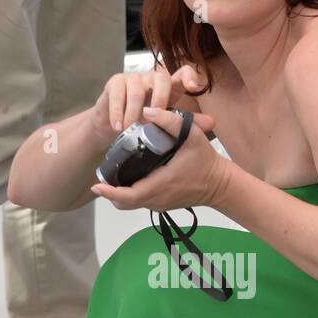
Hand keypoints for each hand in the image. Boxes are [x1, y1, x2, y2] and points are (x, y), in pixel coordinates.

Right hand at [90, 62, 205, 144]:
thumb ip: (188, 123)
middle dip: (160, 97)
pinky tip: (118, 127)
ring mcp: (133, 78)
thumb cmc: (143, 123)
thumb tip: (212, 122)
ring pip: (136, 90)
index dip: (189, 77)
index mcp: (169, 86)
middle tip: (157, 115)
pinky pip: (117, 94)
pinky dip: (117, 113)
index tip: (193, 88)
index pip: (182, 73)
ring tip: (131, 129)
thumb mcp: (165, 124)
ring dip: (134, 113)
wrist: (113, 127)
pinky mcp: (115, 82)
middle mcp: (152, 79)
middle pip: (161, 78)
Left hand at [90, 105, 226, 211]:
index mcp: (160, 184)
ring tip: (111, 177)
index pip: (128, 195)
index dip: (110, 192)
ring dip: (119, 194)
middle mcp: (157, 199)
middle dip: (110, 193)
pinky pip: (141, 203)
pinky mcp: (163, 206)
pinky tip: (129, 179)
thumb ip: (170, 121)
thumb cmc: (206, 161)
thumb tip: (147, 110)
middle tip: (100, 178)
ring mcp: (160, 205)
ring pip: (131, 205)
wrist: (221, 184)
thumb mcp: (191, 135)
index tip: (96, 184)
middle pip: (125, 203)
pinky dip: (130, 195)